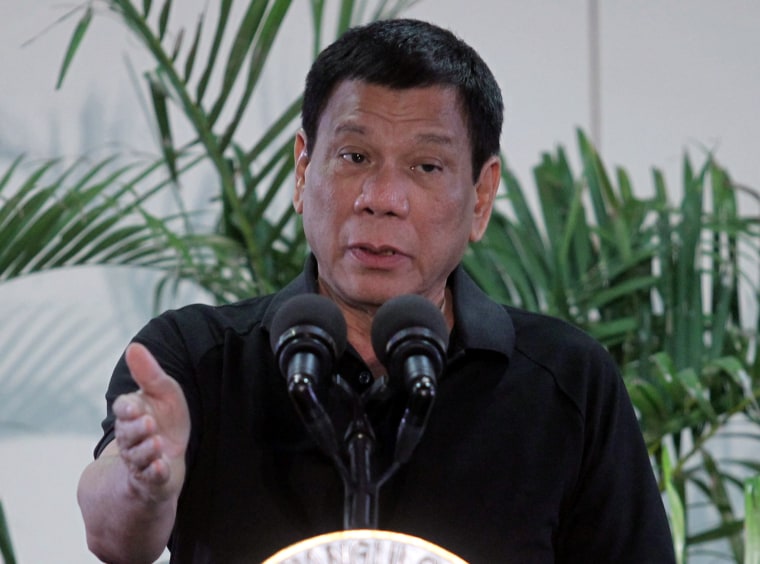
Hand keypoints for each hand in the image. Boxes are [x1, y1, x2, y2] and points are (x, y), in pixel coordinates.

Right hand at [112, 342, 190, 503]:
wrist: (169, 458)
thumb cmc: (165, 420)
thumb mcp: (162, 393)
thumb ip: (148, 373)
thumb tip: (134, 346)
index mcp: (132, 414)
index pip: (123, 409)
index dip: (126, 409)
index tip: (133, 406)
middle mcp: (131, 438)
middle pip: (128, 433)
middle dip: (136, 429)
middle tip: (147, 423)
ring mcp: (140, 460)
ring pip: (137, 456)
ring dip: (146, 451)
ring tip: (156, 443)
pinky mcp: (152, 479)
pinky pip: (150, 477)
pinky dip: (155, 473)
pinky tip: (162, 468)